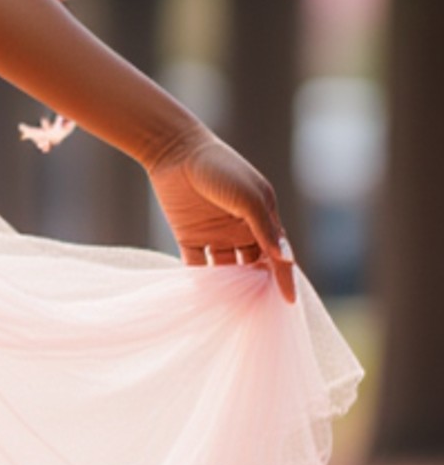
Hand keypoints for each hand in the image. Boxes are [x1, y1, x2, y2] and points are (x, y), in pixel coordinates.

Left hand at [146, 128, 295, 303]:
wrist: (174, 151)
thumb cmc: (219, 169)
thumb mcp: (249, 196)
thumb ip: (265, 228)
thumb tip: (285, 260)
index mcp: (262, 218)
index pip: (277, 254)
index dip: (284, 277)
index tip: (289, 302)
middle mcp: (241, 229)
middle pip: (254, 266)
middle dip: (257, 287)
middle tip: (259, 312)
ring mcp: (215, 234)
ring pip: (227, 270)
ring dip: (229, 288)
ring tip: (231, 310)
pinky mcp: (189, 236)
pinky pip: (197, 265)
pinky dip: (200, 282)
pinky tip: (204, 300)